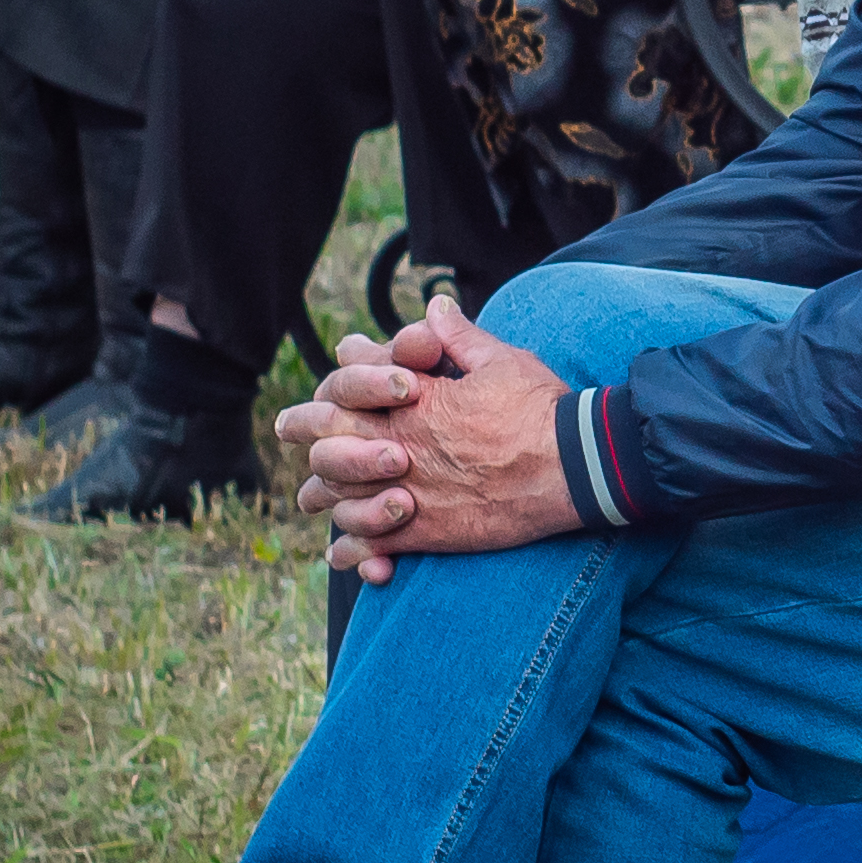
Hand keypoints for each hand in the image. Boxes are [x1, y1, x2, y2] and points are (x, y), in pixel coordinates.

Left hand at [277, 296, 573, 573]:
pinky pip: (371, 546)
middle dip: (304, 432)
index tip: (335, 366)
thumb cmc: (540, 409)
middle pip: (329, 440)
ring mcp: (409, 493)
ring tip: (313, 498)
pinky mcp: (426, 532)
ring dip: (323, 495)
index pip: (351, 385)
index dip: (336, 378)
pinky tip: (345, 554)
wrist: (574, 467)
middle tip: (288, 429)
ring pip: (339, 497)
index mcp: (413, 404)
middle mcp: (399, 448)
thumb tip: (433, 308)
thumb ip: (459, 337)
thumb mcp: (501, 360)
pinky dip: (353, 552)